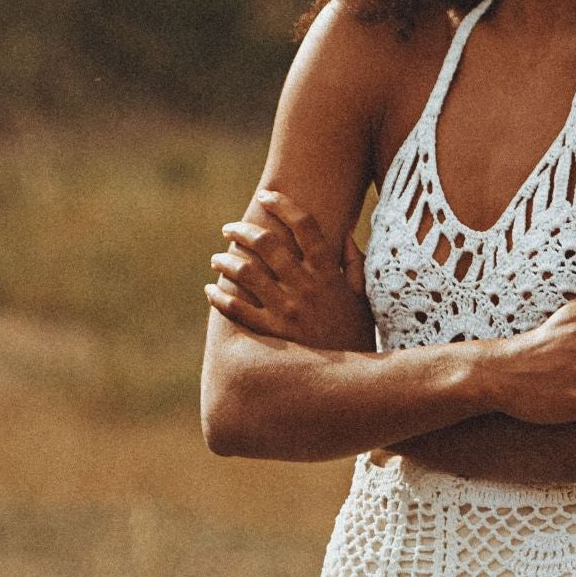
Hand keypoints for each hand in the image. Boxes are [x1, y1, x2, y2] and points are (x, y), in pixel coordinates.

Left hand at [206, 189, 371, 350]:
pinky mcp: (273, 335)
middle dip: (243, 230)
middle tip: (230, 229)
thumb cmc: (358, 335)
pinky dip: (220, 297)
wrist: (353, 380)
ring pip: (246, 274)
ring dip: (226, 261)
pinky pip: (238, 311)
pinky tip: (211, 290)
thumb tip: (343, 236)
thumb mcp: (363, 297)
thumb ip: (354, 264)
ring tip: (217, 258)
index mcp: (329, 274)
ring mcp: (288, 311)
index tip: (267, 196)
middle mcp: (306, 288)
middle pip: (267, 245)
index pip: (306, 227)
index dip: (284, 205)